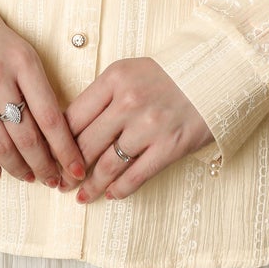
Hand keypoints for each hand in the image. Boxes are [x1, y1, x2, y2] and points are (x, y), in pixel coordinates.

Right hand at [0, 0, 86, 190]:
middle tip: (55, 181)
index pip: (51, 117)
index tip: (77, 168)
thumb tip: (55, 129)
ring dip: (19, 168)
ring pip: (1, 145)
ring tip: (30, 177)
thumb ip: (37, 85)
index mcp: (24, 63)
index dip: (65, 149)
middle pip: (28, 137)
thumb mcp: (22, 51)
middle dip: (45, 166)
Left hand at [63, 57, 214, 203]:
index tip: (50, 156)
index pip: (73, 116)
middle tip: (59, 183)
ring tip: (81, 196)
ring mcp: (150, 125)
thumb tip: (72, 128)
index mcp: (114, 78)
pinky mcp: (170, 146)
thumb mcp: (130, 71)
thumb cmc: (169, 72)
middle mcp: (128, 101)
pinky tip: (111, 195)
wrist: (217, 72)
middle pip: (86, 143)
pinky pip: (136, 176)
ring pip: (108, 165)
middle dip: (69, 168)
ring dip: (90, 186)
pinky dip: (120, 190)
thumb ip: (103, 95)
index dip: (57, 142)